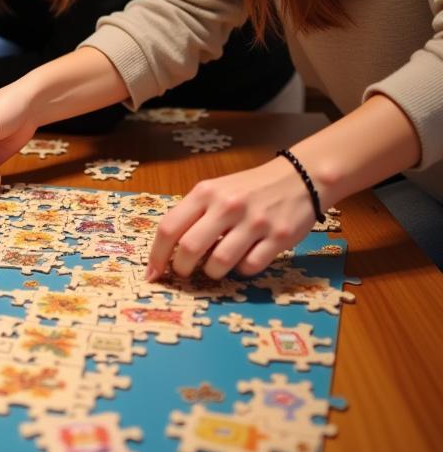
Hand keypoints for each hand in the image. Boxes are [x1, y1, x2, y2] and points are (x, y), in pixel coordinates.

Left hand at [145, 158, 318, 280]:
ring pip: (219, 263)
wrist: (299, 178)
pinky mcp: (278, 238)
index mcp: (205, 193)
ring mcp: (254, 222)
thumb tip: (167, 251)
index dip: (156, 255)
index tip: (152, 273)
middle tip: (185, 272)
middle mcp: (227, 206)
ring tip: (214, 267)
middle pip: (189, 249)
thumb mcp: (215, 191)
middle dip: (182, 268)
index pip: (169, 227)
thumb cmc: (248, 189)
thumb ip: (193, 214)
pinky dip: (242, 270)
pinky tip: (244, 259)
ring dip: (212, 273)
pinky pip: (250, 267)